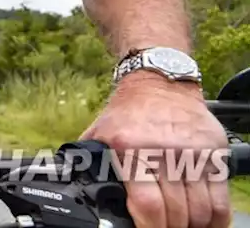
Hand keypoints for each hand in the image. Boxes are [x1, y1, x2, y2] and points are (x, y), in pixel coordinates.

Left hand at [80, 75, 231, 227]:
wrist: (158, 83)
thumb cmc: (127, 113)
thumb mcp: (100, 134)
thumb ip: (90, 161)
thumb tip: (75, 186)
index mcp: (131, 150)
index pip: (148, 205)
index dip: (148, 226)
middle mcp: (163, 152)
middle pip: (176, 212)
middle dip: (168, 227)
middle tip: (161, 227)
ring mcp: (192, 154)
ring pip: (200, 210)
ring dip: (191, 225)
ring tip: (180, 224)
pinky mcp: (214, 154)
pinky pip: (220, 199)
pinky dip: (214, 218)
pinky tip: (203, 222)